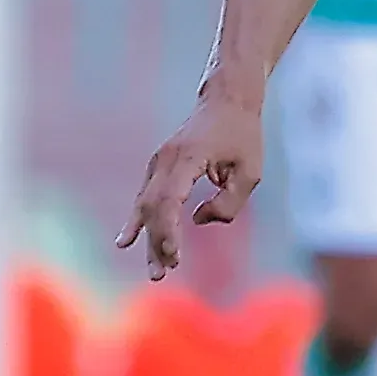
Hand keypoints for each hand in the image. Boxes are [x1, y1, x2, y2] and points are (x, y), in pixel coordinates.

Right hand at [117, 91, 267, 279]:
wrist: (227, 101)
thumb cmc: (242, 136)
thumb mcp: (250, 172)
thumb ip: (228, 203)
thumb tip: (197, 220)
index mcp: (187, 158)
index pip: (168, 200)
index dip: (167, 231)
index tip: (174, 256)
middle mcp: (166, 160)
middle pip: (152, 208)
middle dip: (156, 243)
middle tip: (162, 273)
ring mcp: (158, 163)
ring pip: (145, 206)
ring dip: (148, 238)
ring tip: (155, 270)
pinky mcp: (159, 167)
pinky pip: (146, 198)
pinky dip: (140, 221)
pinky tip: (126, 242)